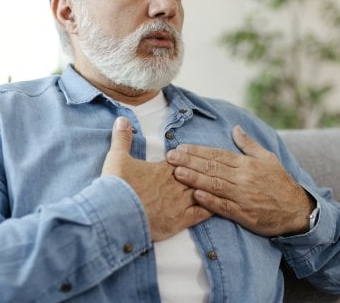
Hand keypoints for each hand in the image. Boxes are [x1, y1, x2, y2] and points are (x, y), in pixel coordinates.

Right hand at [101, 117, 211, 241]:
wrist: (115, 212)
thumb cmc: (117, 185)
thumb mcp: (116, 158)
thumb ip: (122, 138)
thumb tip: (122, 118)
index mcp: (163, 169)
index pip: (184, 160)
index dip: (190, 158)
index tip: (196, 156)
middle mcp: (176, 183)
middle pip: (197, 174)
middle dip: (206, 172)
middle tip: (219, 168)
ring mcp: (180, 202)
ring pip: (203, 191)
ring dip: (212, 188)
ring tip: (224, 185)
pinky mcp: (181, 221)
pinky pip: (202, 213)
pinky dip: (211, 209)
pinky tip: (219, 207)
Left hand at [166, 125, 313, 235]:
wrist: (297, 210)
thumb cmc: (280, 183)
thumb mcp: (268, 158)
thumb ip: (249, 144)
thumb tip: (235, 129)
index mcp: (247, 164)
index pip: (217, 154)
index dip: (198, 151)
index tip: (181, 148)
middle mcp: (244, 178)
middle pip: (212, 168)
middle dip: (189, 162)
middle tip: (170, 157)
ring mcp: (243, 196)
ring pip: (215, 185)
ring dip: (195, 179)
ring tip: (177, 173)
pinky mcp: (245, 214)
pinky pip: (224, 207)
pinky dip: (210, 201)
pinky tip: (196, 196)